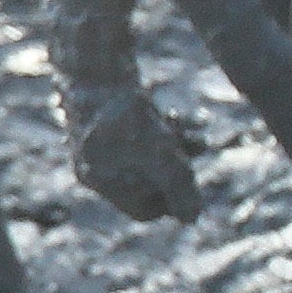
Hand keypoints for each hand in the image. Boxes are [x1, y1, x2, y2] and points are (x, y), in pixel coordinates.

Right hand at [67, 79, 197, 220]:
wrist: (99, 72)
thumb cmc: (133, 122)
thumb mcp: (167, 162)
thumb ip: (181, 193)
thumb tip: (190, 220)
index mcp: (103, 184)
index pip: (144, 211)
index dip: (174, 202)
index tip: (193, 184)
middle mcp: (93, 167)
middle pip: (147, 181)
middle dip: (178, 167)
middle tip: (198, 149)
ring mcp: (94, 142)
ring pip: (145, 155)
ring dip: (175, 146)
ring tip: (195, 133)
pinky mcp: (101, 118)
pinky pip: (135, 135)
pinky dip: (158, 129)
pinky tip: (175, 117)